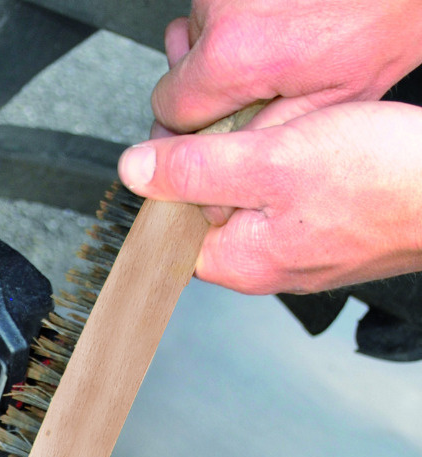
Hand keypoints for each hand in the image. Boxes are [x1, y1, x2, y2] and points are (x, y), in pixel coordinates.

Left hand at [117, 101, 421, 293]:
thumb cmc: (385, 180)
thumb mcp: (271, 160)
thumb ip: (196, 169)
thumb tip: (135, 172)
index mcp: (239, 262)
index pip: (169, 231)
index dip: (167, 181)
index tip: (178, 144)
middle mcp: (267, 265)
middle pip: (211, 209)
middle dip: (216, 160)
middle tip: (242, 127)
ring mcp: (302, 249)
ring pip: (255, 194)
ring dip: (259, 154)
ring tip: (289, 131)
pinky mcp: (334, 228)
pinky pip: (294, 190)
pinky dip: (295, 160)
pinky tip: (317, 139)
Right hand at [152, 0, 421, 133]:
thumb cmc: (386, 18)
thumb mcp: (334, 101)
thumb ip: (263, 135)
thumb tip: (222, 167)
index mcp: (234, 56)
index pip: (169, 108)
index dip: (192, 123)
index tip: (213, 125)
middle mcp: (220, 12)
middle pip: (180, 67)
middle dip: (213, 80)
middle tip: (262, 80)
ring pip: (200, 32)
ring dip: (230, 43)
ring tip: (280, 41)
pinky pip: (221, 3)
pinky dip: (244, 15)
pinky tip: (281, 17)